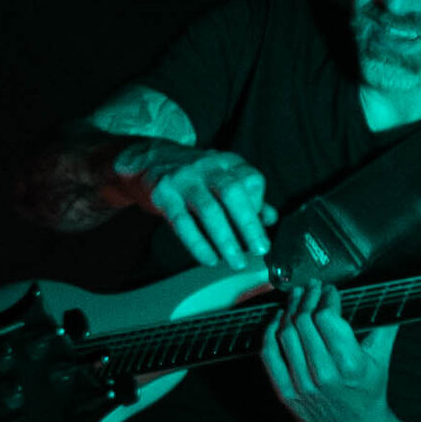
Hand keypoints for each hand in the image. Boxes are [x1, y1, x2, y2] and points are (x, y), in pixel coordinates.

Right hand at [108, 140, 275, 266]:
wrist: (149, 160)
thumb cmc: (196, 176)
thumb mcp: (223, 179)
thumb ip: (249, 198)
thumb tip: (271, 218)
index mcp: (228, 162)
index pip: (252, 180)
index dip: (259, 205)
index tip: (261, 228)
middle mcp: (208, 166)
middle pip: (233, 193)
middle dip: (249, 224)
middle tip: (260, 250)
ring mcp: (184, 178)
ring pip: (209, 210)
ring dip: (225, 239)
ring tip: (236, 261)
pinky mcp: (164, 193)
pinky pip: (182, 222)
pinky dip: (198, 243)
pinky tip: (210, 259)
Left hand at [261, 276, 398, 421]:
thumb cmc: (368, 393)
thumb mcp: (382, 359)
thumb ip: (384, 327)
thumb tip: (387, 296)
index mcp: (350, 365)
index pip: (327, 318)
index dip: (326, 298)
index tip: (329, 291)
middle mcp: (324, 375)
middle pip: (305, 323)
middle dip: (307, 299)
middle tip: (311, 289)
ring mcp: (302, 385)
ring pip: (286, 335)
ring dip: (290, 311)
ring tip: (296, 299)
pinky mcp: (286, 393)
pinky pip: (270, 356)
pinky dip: (270, 334)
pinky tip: (277, 321)